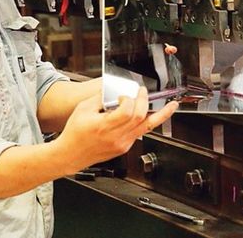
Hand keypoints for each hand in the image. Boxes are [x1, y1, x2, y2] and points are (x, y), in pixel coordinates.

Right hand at [55, 87, 177, 170]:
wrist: (70, 155)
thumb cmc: (75, 133)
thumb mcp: (83, 109)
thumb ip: (100, 96)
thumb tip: (114, 87)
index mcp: (104, 126)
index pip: (127, 111)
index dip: (129, 99)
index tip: (124, 94)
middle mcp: (115, 137)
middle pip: (140, 118)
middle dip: (145, 101)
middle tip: (143, 91)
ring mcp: (122, 144)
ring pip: (147, 127)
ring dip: (160, 114)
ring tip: (172, 106)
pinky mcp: (124, 147)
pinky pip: (140, 132)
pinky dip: (145, 121)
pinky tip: (147, 113)